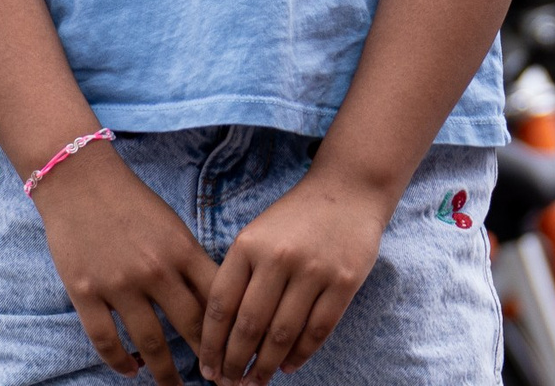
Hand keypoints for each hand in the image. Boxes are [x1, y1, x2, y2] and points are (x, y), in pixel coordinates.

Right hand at [30, 142, 219, 384]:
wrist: (80, 178)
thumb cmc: (131, 201)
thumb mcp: (171, 225)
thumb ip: (190, 262)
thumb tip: (214, 303)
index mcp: (181, 248)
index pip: (217, 299)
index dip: (230, 332)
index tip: (237, 354)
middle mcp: (155, 269)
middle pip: (190, 327)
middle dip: (207, 360)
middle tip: (215, 380)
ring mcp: (119, 283)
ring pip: (150, 344)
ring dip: (165, 373)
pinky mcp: (86, 292)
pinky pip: (106, 341)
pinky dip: (120, 363)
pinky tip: (130, 370)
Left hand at [199, 163, 387, 383]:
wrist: (348, 189)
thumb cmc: (295, 218)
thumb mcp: (258, 234)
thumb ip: (240, 276)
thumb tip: (222, 335)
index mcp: (250, 243)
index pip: (221, 304)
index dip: (211, 343)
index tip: (206, 368)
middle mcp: (279, 257)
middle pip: (250, 326)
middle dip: (235, 362)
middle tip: (229, 383)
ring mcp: (314, 270)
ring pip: (282, 335)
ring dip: (265, 367)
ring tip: (255, 382)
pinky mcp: (344, 282)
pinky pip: (317, 331)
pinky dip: (299, 356)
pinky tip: (287, 366)